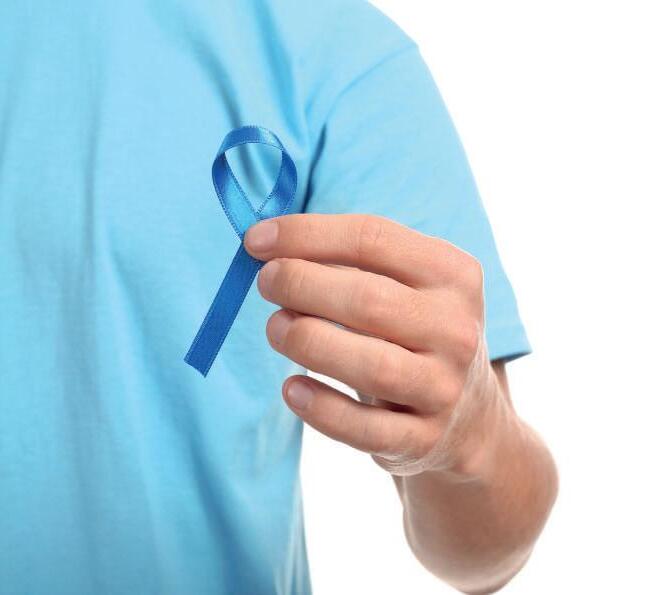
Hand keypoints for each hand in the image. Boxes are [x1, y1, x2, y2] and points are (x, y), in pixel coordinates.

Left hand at [245, 214, 506, 476]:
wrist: (467, 414)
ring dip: (306, 342)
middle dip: (300, 284)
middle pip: (369, 300)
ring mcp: (444, 388)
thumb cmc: (414, 332)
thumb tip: (269, 243)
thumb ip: (348, 260)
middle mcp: (457, 330)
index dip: (306, 235)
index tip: (257, 239)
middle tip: (266, 282)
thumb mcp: (407, 284)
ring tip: (276, 328)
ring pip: (371, 365)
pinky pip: (365, 429)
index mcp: (453, 275)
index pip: (373, 239)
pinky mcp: (423, 439)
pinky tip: (292, 388)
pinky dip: (320, 409)